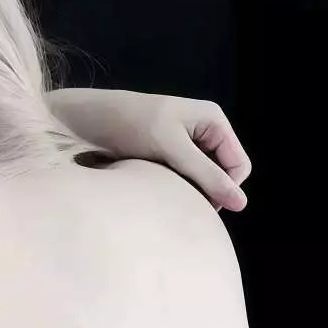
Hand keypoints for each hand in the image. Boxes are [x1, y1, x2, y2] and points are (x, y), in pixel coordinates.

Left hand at [48, 88, 251, 211]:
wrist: (85, 121)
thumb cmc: (129, 125)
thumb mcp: (171, 149)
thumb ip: (206, 175)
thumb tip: (242, 204)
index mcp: (213, 121)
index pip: (238, 166)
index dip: (225, 189)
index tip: (199, 207)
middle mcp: (202, 132)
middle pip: (221, 175)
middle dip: (204, 191)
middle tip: (174, 202)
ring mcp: (183, 146)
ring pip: (199, 182)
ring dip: (185, 192)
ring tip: (160, 193)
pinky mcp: (164, 158)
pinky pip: (180, 181)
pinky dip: (171, 189)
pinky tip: (152, 191)